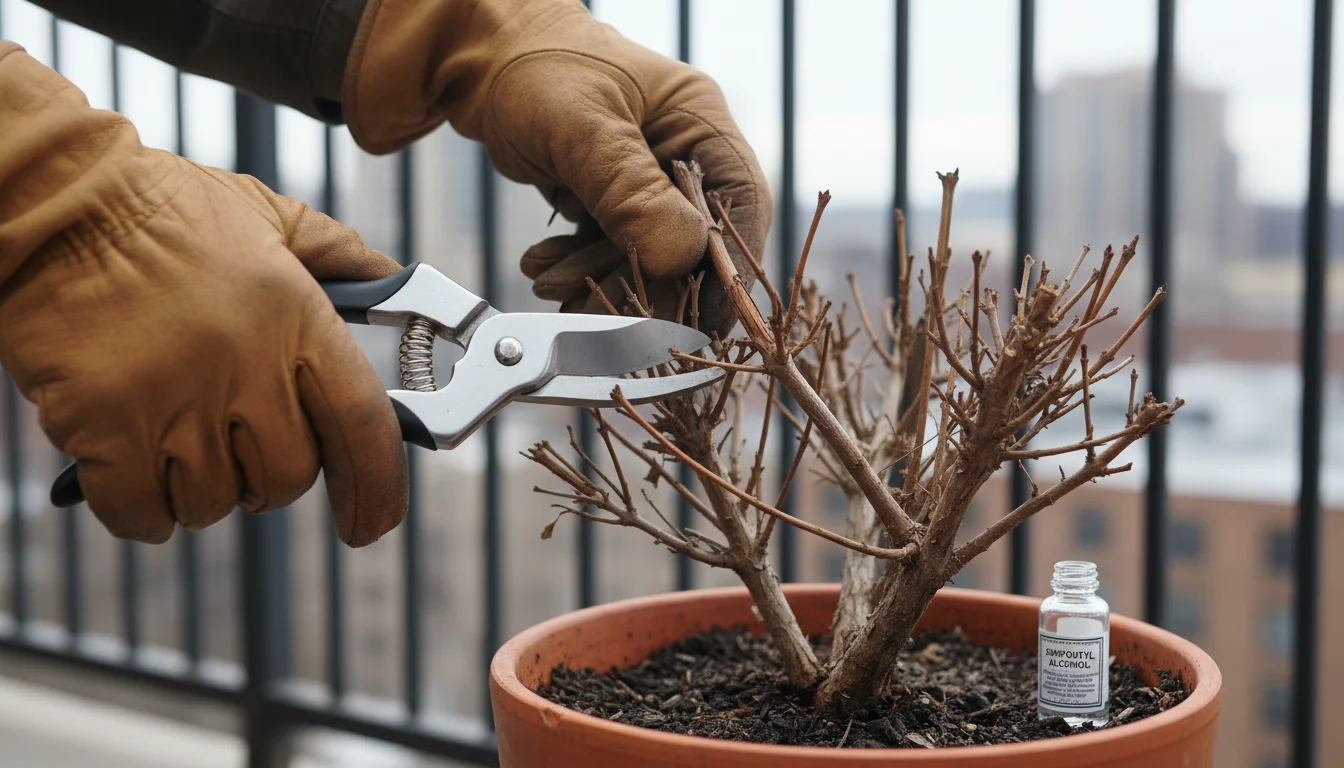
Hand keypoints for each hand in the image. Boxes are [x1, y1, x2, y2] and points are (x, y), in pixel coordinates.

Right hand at [0, 43, 406, 545]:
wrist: (53, 199)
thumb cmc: (161, 209)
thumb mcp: (267, 215)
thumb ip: (338, 254)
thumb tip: (396, 284)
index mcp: (299, 316)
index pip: (364, 423)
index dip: (377, 485)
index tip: (369, 522)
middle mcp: (247, 363)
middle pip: (288, 476)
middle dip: (270, 482)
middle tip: (241, 453)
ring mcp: (174, 396)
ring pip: (213, 500)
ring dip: (200, 492)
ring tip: (176, 444)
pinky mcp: (103, 422)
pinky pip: (140, 510)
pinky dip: (141, 513)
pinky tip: (132, 477)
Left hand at [341, 0, 771, 336]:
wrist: (477, 59)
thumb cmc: (532, 69)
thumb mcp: (581, 127)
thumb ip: (629, 191)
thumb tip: (676, 257)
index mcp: (698, 120)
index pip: (740, 203)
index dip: (730, 268)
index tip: (705, 319)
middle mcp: (684, 152)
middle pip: (692, 240)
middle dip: (644, 279)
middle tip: (595, 307)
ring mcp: (649, 178)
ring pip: (647, 253)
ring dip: (601, 278)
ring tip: (550, 283)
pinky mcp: (615, 200)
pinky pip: (613, 249)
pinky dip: (580, 268)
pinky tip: (544, 270)